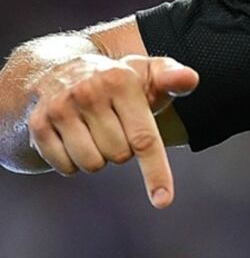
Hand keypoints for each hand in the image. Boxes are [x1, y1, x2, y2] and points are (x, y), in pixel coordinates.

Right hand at [26, 54, 198, 207]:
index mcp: (122, 82)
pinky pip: (65, 167)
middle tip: (117, 127)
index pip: (144, 138)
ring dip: (100, 158)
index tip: (163, 201)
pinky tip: (75, 138)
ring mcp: (61, 108)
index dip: (155, 171)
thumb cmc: (121, 81)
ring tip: (97, 133)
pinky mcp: (38, 124)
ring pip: (92, 164)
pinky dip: (75, 162)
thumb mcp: (150, 73)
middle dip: (124, 149)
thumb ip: (173, 78)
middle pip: (119, 155)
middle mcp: (89, 93)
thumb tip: (190, 78)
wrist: (66, 69)